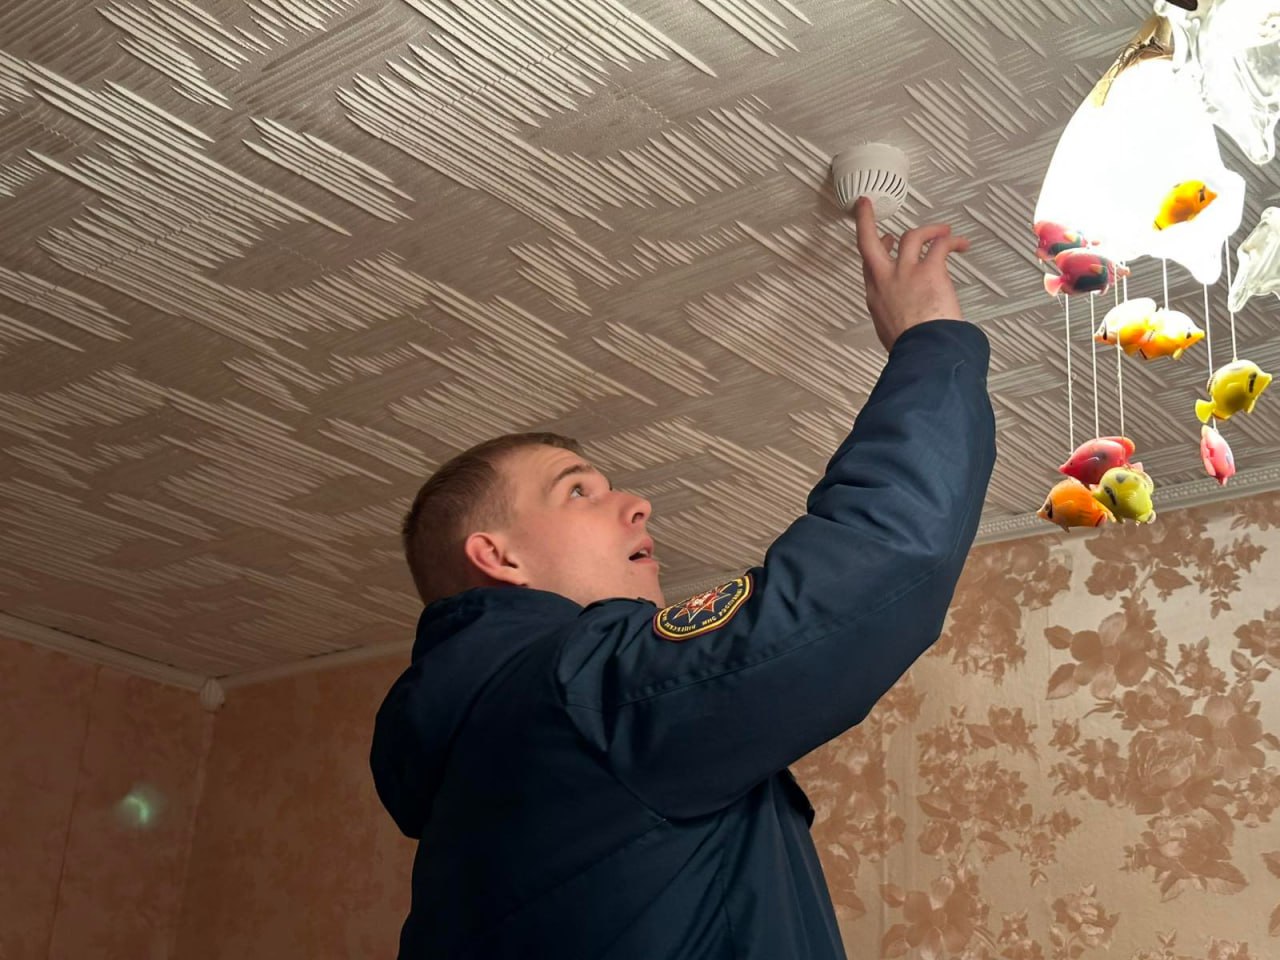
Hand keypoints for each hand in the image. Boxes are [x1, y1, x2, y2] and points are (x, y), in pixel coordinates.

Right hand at [853, 197, 970, 351]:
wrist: (923, 351)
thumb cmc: (909, 348)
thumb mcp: (889, 332)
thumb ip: (893, 316)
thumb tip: (904, 319)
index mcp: (875, 296)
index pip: (869, 265)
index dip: (877, 250)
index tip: (885, 241)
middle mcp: (886, 279)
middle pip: (869, 241)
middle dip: (866, 221)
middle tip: (866, 207)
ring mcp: (906, 272)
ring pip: (912, 236)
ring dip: (928, 230)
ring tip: (943, 231)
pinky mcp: (929, 270)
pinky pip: (940, 245)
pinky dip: (952, 241)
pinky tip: (961, 243)